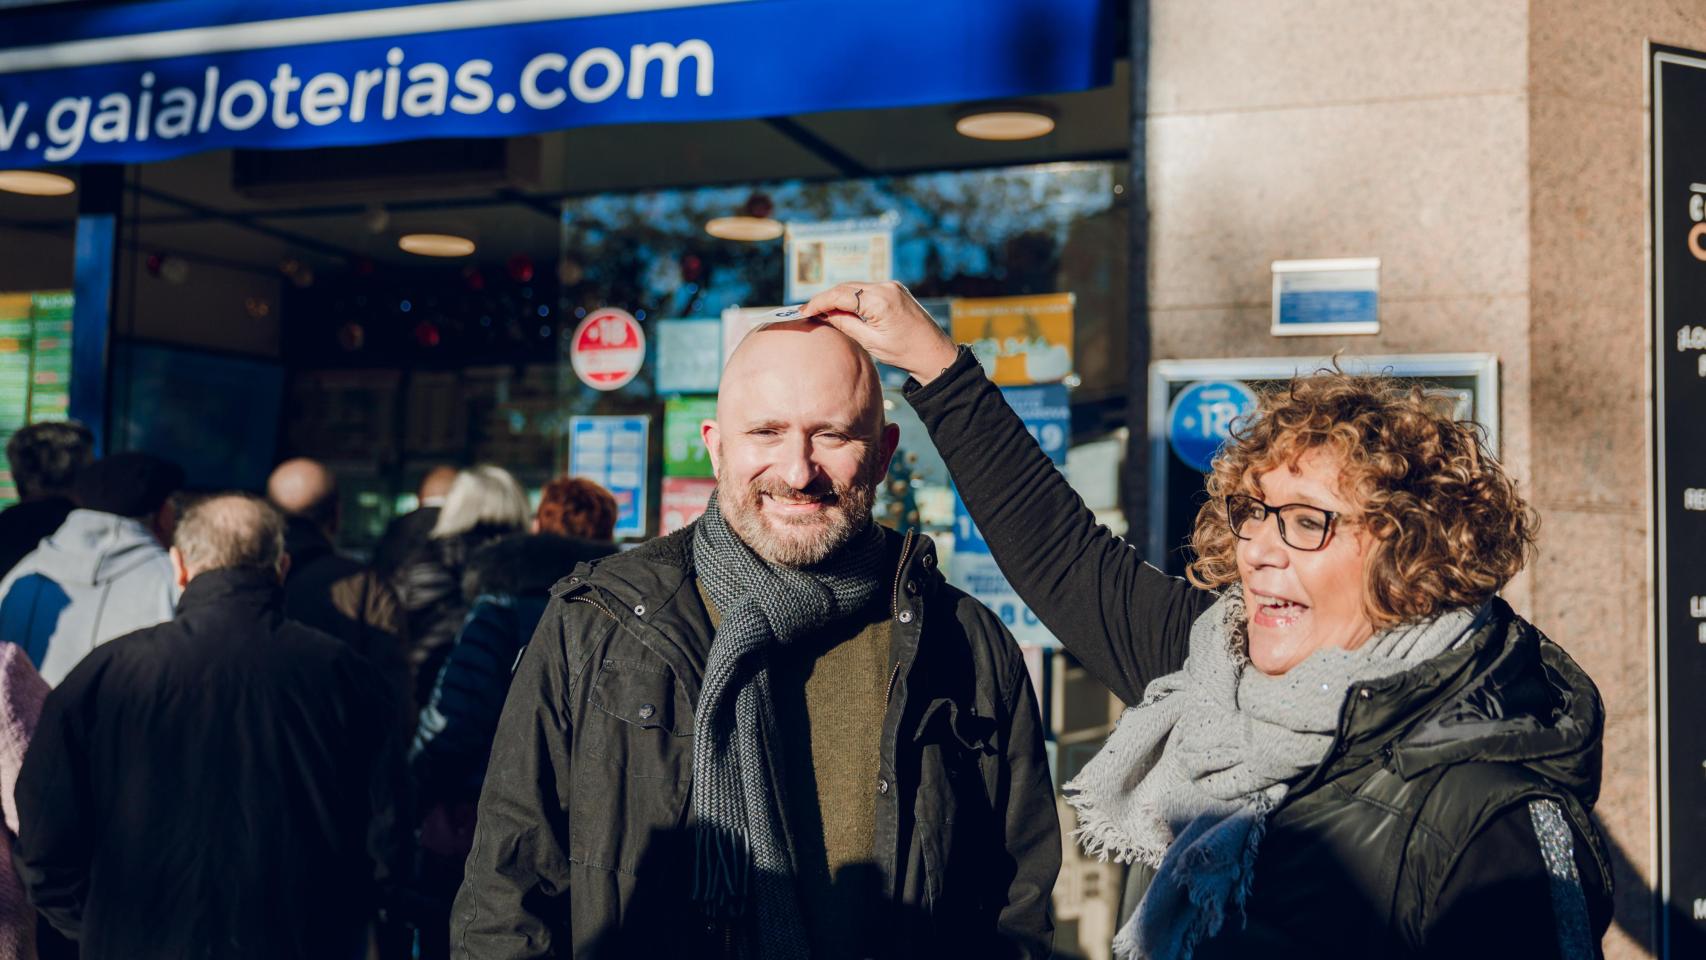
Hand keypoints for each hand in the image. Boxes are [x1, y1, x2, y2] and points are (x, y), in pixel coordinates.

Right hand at [799, 281, 960, 383]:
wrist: (934, 353)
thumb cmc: (905, 352)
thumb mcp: (871, 342)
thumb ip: (845, 324)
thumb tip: (824, 315)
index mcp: (880, 300)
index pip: (840, 295)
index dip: (819, 303)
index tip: (803, 312)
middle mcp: (886, 287)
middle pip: (846, 287)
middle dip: (825, 299)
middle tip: (808, 312)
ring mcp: (892, 286)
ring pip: (855, 287)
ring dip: (838, 297)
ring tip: (822, 312)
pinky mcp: (895, 289)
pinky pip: (867, 289)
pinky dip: (852, 297)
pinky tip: (842, 308)